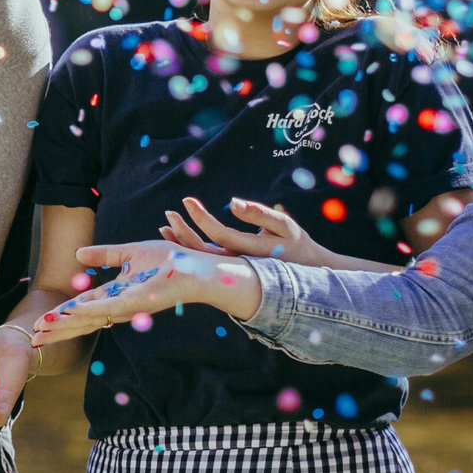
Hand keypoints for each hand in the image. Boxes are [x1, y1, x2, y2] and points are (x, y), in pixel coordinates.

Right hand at [28, 240, 262, 350]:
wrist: (200, 267)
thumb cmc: (171, 260)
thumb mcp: (130, 252)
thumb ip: (104, 255)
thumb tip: (78, 255)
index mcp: (116, 295)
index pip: (82, 310)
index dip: (60, 318)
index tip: (38, 325)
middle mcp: (119, 306)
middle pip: (82, 321)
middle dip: (57, 330)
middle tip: (33, 339)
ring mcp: (128, 306)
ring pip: (91, 318)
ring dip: (66, 323)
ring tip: (43, 329)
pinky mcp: (138, 302)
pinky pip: (109, 307)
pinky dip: (88, 310)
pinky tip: (71, 313)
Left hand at [159, 196, 337, 269]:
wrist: (307, 271)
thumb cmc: (296, 243)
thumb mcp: (283, 224)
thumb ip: (258, 213)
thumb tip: (232, 202)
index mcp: (251, 251)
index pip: (219, 234)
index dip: (201, 217)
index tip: (187, 200)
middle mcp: (238, 265)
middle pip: (203, 252)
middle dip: (183, 232)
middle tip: (168, 213)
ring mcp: (233, 272)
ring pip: (202, 260)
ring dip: (182, 243)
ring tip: (165, 226)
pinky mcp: (231, 273)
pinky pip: (205, 262)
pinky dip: (190, 250)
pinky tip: (178, 237)